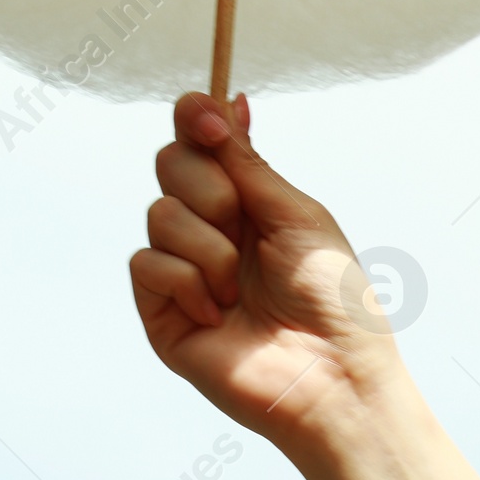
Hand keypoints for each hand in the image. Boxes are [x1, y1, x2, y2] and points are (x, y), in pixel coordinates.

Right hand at [129, 91, 406, 456]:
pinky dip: (186, 282)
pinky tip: (217, 314)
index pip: (198, 138)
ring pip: (159, 213)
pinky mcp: (162, 312)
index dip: (194, 117)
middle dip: (208, 187)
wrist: (333, 378)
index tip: (210, 123)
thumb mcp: (296, 214)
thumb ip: (247, 163)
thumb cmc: (333, 298)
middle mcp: (210, 227)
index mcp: (246, 199)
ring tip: (238, 287)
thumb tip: (228, 101)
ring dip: (207, 246)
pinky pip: (146, 263)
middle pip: (169, 162)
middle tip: (241, 224)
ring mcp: (184, 269)